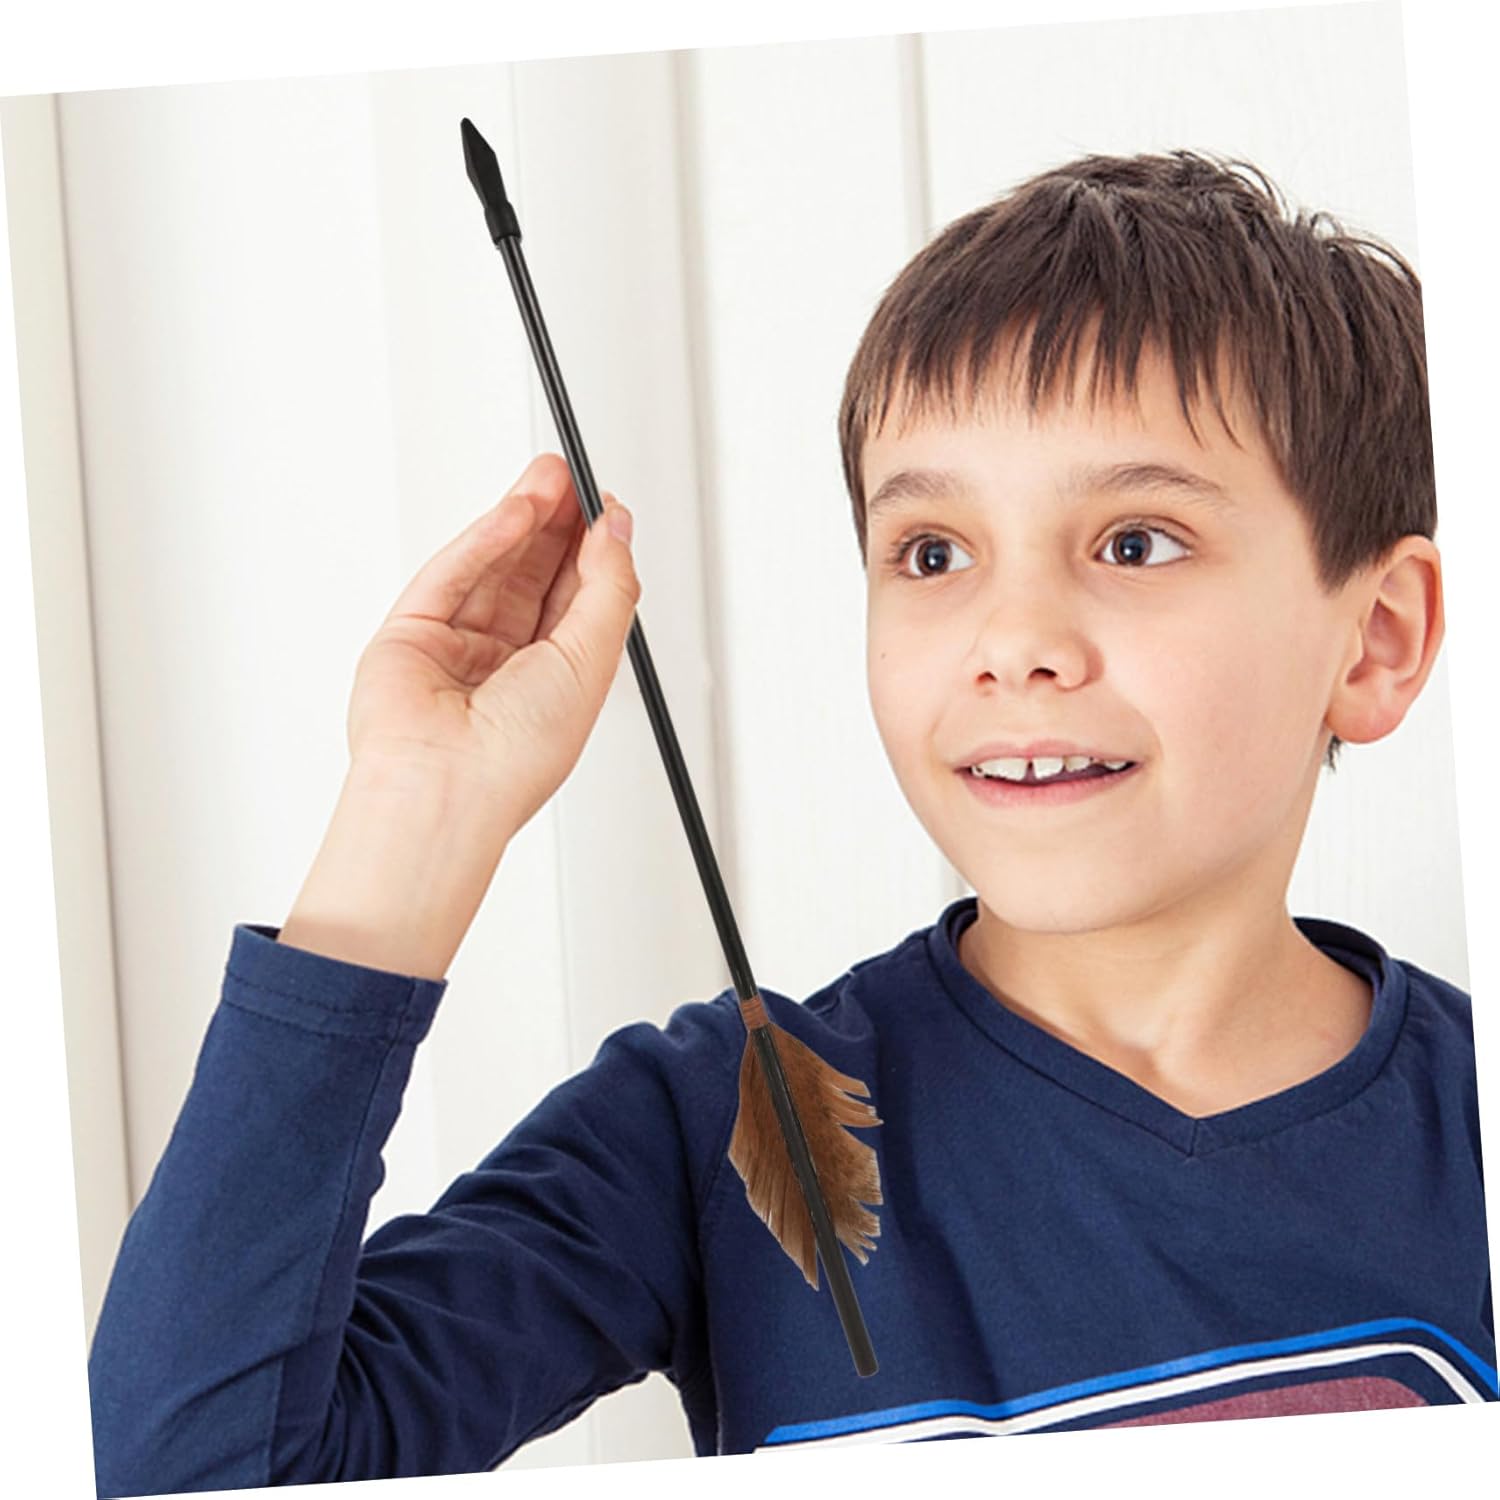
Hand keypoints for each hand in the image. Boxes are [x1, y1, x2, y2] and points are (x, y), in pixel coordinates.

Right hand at [346, 451, 640, 837]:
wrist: (447, 788)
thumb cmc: (517, 756)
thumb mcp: (593, 661)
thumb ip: (608, 588)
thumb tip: (617, 529)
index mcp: (555, 682)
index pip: (574, 600)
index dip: (590, 550)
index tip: (605, 506)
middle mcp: (505, 665)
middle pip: (533, 576)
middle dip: (553, 523)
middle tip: (570, 477)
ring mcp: (456, 649)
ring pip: (492, 567)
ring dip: (521, 520)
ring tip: (547, 478)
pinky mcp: (412, 634)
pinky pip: (453, 575)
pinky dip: (484, 540)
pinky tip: (515, 512)